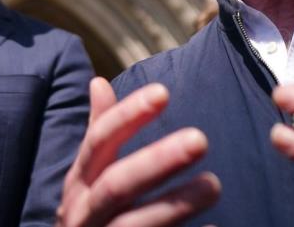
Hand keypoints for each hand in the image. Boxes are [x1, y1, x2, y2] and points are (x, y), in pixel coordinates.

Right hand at [55, 77, 219, 226]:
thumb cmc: (90, 216)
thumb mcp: (85, 177)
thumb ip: (97, 134)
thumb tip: (97, 81)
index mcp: (79, 182)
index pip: (99, 141)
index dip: (128, 116)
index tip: (163, 92)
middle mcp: (84, 212)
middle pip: (117, 184)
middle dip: (157, 161)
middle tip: (200, 140)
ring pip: (134, 224)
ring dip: (175, 204)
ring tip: (214, 185)